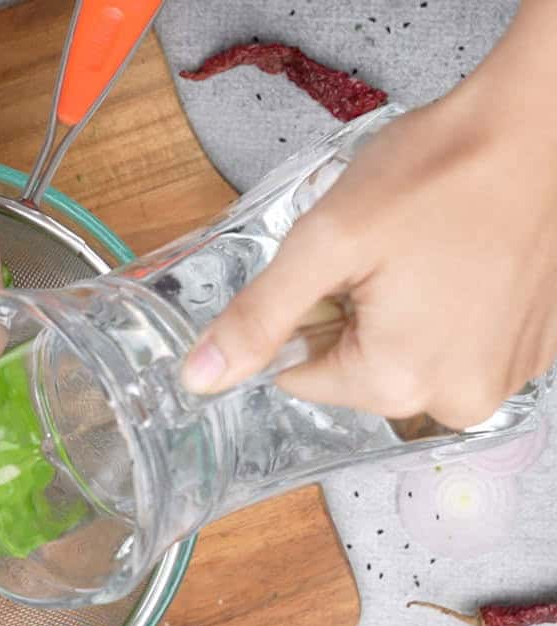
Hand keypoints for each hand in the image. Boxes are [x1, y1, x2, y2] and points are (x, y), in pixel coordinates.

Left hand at [180, 4, 556, 428]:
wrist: (537, 127)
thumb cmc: (437, 173)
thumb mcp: (324, 243)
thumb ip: (257, 316)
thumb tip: (200, 377)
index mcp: (398, 383)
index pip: (303, 376)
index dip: (307, 315)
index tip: (341, 269)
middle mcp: (458, 400)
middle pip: (356, 370)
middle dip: (354, 315)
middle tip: (384, 255)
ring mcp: (503, 376)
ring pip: (405, 356)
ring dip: (400, 311)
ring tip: (424, 255)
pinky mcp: (531, 349)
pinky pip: (457, 342)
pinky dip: (447, 307)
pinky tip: (458, 260)